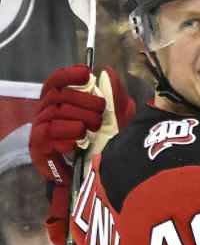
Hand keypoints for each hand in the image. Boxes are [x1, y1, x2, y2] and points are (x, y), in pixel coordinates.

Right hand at [29, 65, 134, 184]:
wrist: (91, 173)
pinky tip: (80, 141)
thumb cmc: (101, 141)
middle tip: (100, 113)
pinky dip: (69, 136)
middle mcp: (46, 112)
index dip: (69, 75)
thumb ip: (114, 95)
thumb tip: (107, 71)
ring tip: (94, 128)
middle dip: (85, 102)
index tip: (87, 74)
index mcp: (59, 101)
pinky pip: (50, 135)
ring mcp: (40, 129)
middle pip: (60, 96)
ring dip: (79, 119)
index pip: (56, 80)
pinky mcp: (39, 147)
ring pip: (55, 114)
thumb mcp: (115, 117)